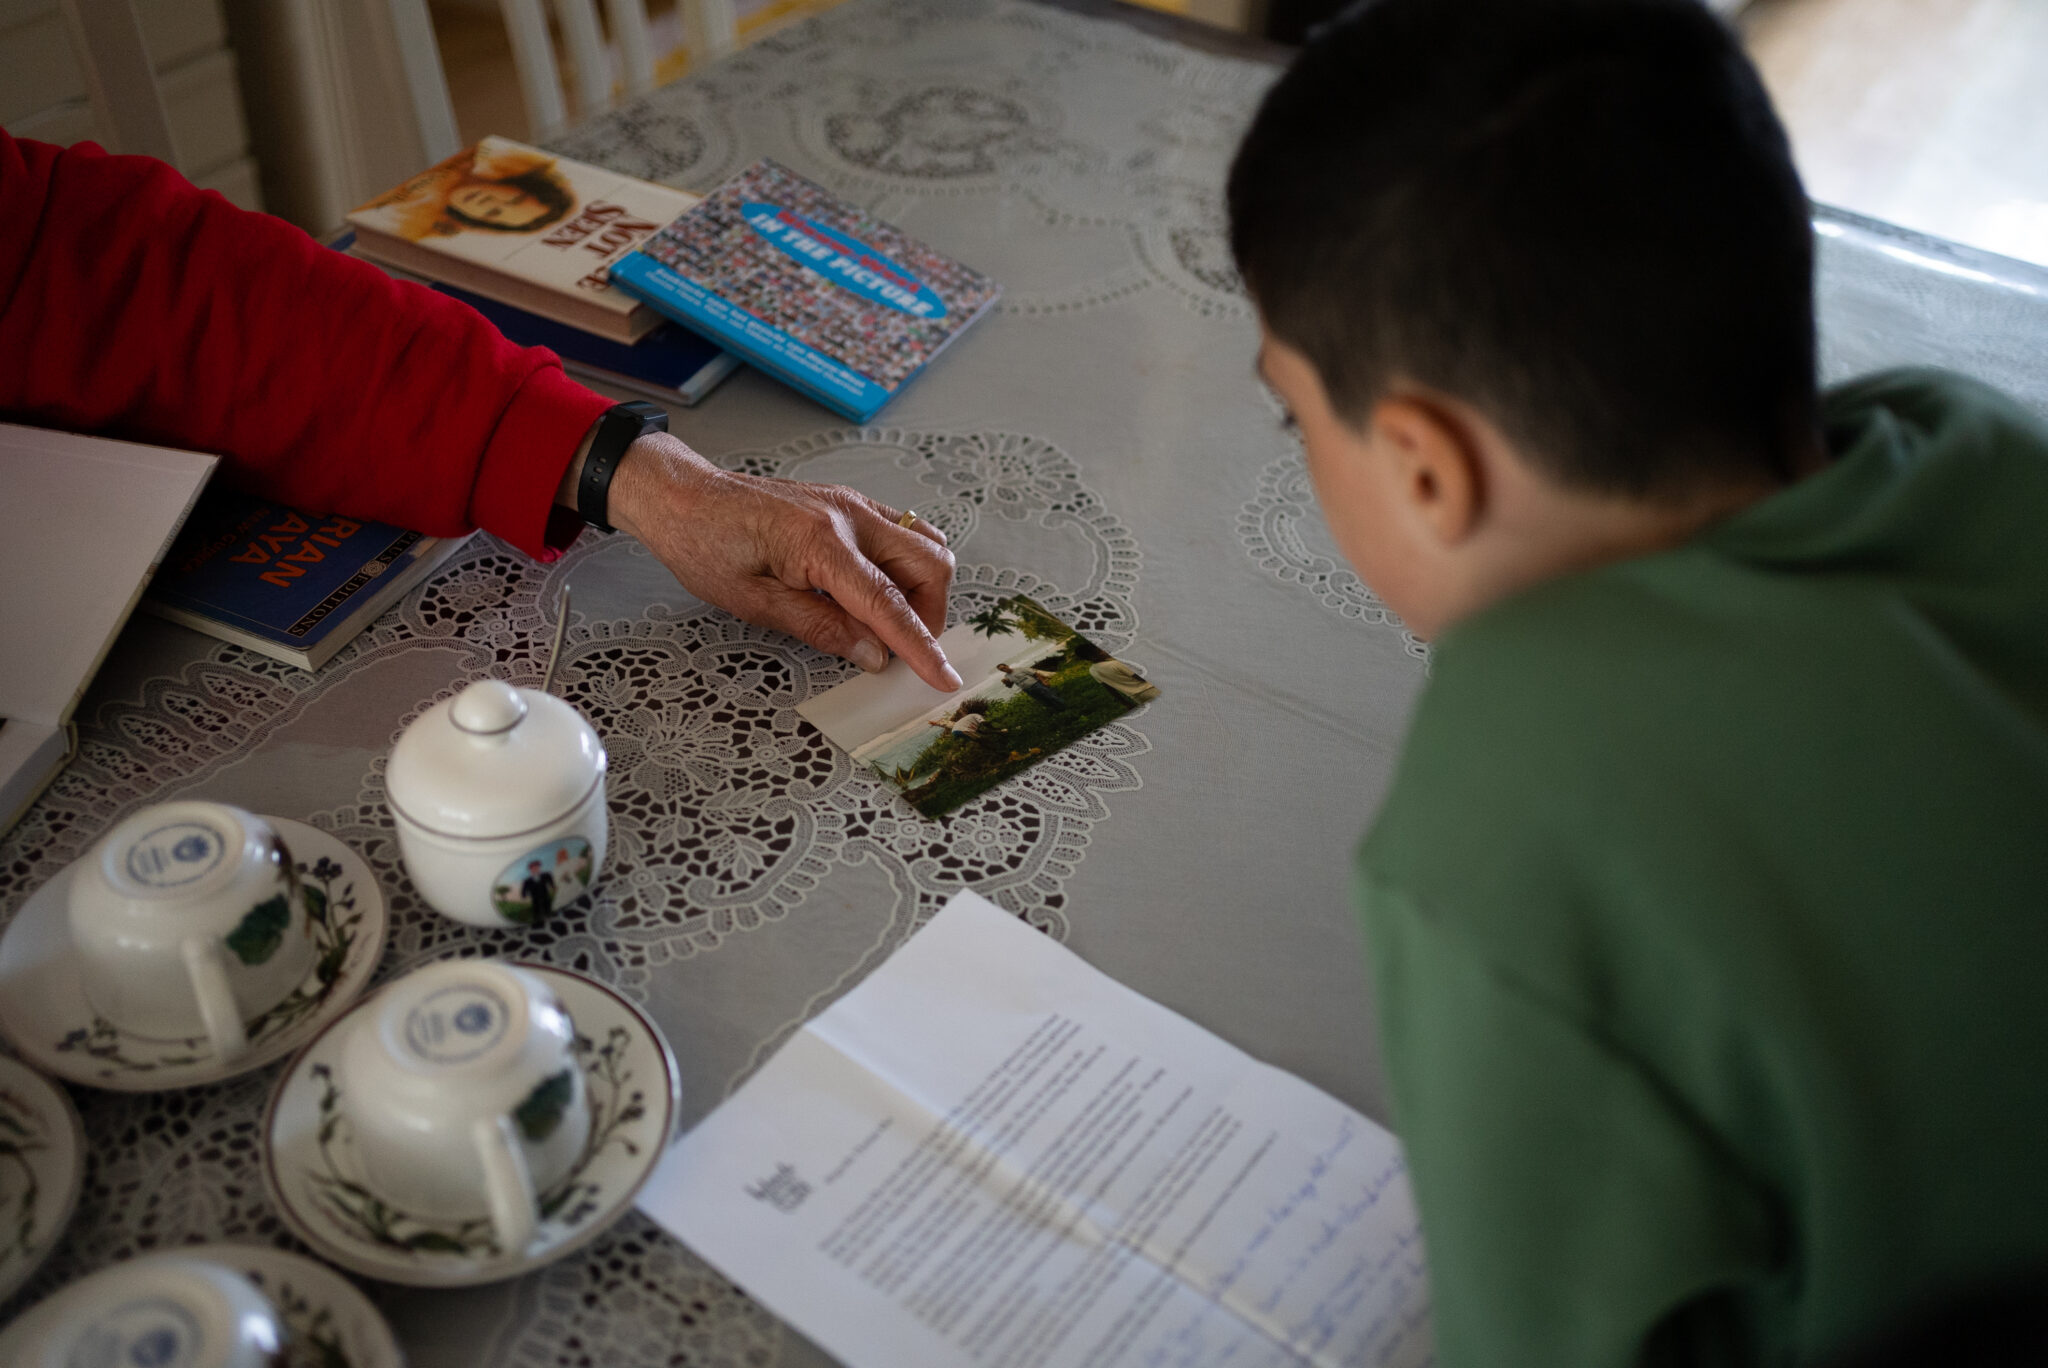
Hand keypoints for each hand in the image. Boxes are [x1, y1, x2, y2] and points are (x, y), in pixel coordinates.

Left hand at [602, 431, 961, 690]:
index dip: (921, 647)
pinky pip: (903, 532)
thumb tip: (873, 654)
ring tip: (889, 621)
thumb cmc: (705, 545)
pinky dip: (905, 567)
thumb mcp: (755, 603)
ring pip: (926, 543)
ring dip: (922, 588)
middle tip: (904, 649)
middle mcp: (849, 515)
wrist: (684, 496)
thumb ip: (822, 628)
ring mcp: (853, 504)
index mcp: (821, 542)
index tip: (943, 677)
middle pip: (930, 564)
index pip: (888, 604)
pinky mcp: (849, 503)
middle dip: (930, 614)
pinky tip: (873, 593)